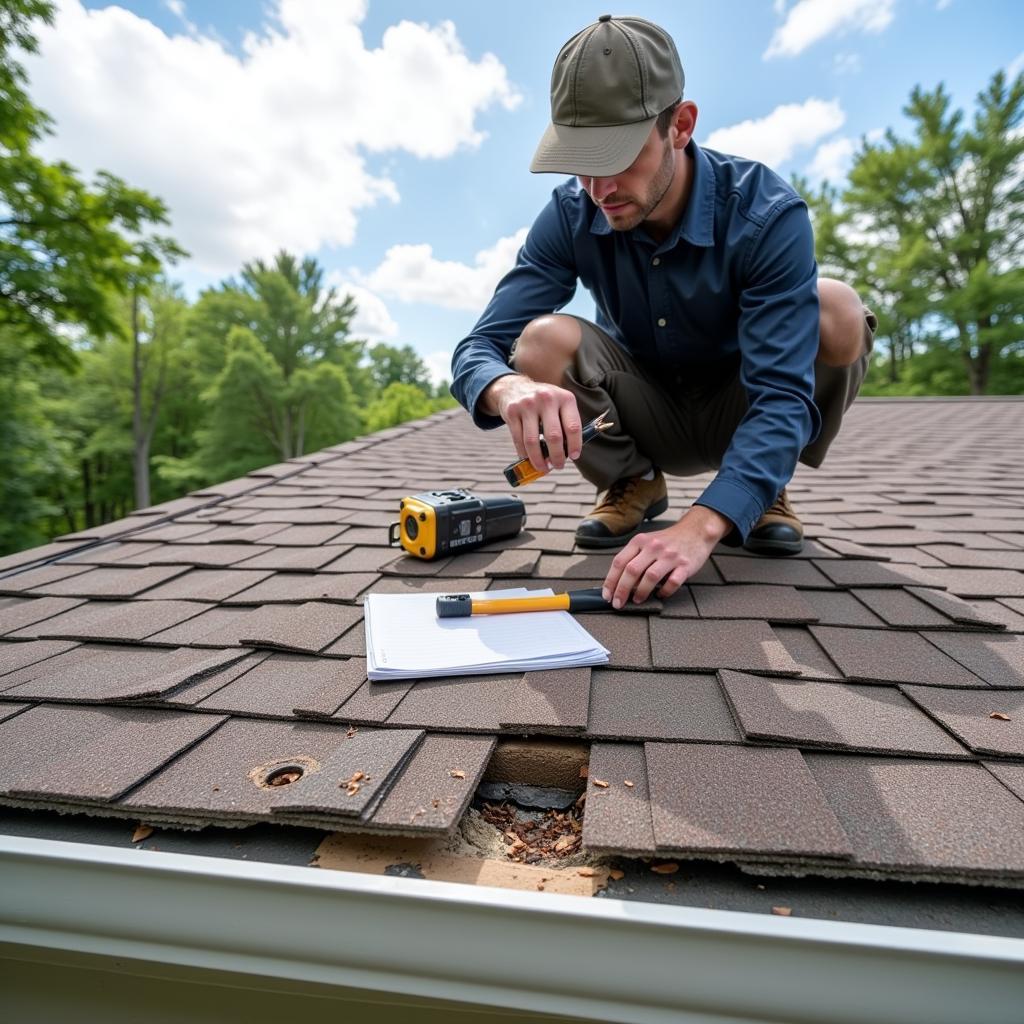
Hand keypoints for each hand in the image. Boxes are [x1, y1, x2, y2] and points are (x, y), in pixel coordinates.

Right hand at [482, 374, 582, 471]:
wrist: (515, 387)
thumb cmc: (543, 402)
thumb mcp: (559, 404)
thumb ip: (566, 423)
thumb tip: (569, 453)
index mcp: (565, 398)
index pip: (573, 426)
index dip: (575, 445)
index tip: (574, 457)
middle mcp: (547, 399)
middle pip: (554, 436)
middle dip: (557, 457)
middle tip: (558, 466)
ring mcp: (527, 404)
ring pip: (533, 441)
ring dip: (539, 460)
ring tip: (543, 467)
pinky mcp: (512, 412)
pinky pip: (519, 440)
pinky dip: (524, 454)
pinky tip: (529, 459)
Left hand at [602, 506, 731, 606]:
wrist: (695, 531)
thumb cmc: (668, 541)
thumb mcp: (647, 542)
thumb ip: (633, 558)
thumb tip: (617, 582)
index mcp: (640, 541)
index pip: (619, 562)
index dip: (610, 581)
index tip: (607, 595)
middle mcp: (653, 547)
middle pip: (631, 570)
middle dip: (621, 590)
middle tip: (618, 603)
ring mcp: (670, 556)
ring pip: (650, 577)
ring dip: (641, 592)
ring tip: (637, 600)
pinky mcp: (685, 565)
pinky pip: (672, 582)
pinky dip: (664, 592)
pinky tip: (660, 595)